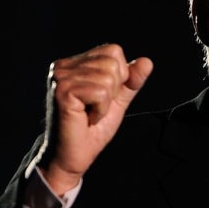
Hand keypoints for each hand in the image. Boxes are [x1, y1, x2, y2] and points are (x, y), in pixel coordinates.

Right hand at [38, 43, 152, 194]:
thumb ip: (131, 81)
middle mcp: (64, 66)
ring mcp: (61, 77)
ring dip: (106, 103)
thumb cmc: (90, 130)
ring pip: (108, 78)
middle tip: (95, 108)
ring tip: (89, 114)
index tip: (103, 97)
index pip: (113, 50)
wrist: (71, 157)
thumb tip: (147, 62)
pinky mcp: (63, 91)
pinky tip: (86, 118)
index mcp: (75, 64)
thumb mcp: (117, 101)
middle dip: (113, 90)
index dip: (120, 76)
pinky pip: (101, 92)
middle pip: (112, 62)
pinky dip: (100, 110)